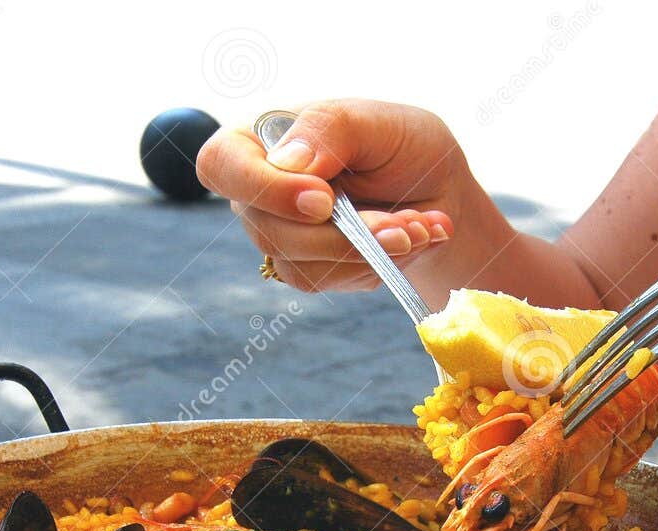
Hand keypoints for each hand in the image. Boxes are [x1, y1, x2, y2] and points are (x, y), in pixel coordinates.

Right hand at [195, 99, 468, 291]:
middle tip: (401, 225)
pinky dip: (375, 265)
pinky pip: (327, 281)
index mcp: (259, 139)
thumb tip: (286, 164)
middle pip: (268, 230)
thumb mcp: (376, 120)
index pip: (221, 165)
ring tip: (416, 227)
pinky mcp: (307, 268)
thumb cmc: (400, 144)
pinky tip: (409, 241)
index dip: (266, 190)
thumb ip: (329, 130)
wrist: (436, 190)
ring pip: (300, 264)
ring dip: (367, 252)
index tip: (324, 201)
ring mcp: (280, 234)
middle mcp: (258, 190)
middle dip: (341, 236)